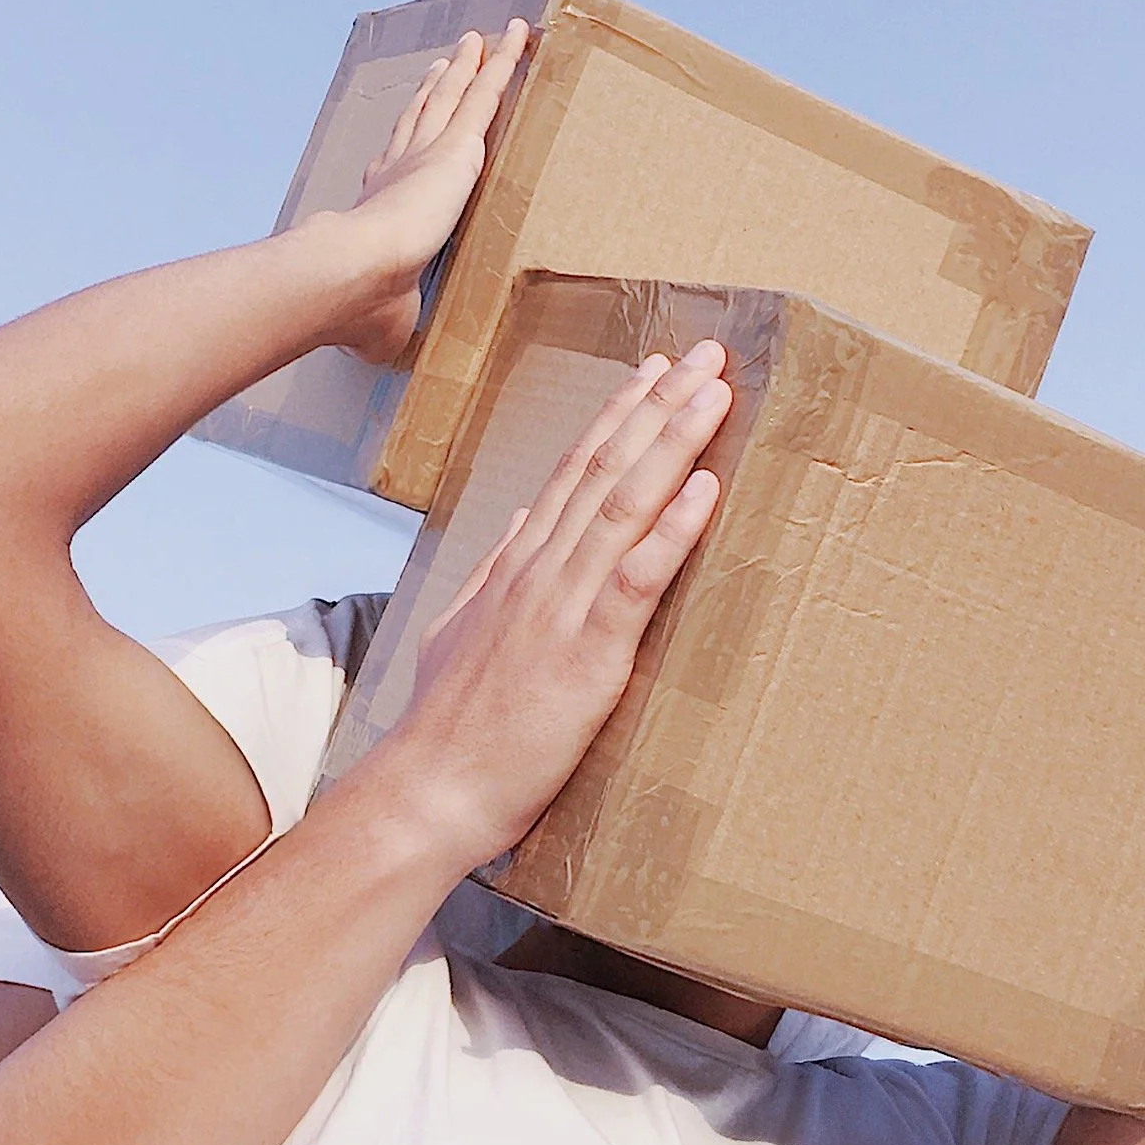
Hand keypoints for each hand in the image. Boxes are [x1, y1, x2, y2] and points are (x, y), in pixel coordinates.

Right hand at [334, 21, 528, 364]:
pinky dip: (502, 60)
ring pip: (455, 96)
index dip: (399, 145)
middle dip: (434, 91)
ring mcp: (427, 153)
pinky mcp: (457, 147)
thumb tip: (381, 350)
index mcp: (378, 211)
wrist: (353, 274)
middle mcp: (399, 170)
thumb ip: (388, 326)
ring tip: (478, 41)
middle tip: (446, 63)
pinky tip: (516, 35)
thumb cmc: (361, 310)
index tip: (405, 128)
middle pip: (422, 118)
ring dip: (468, 66)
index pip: (393, 167)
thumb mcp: (381, 324)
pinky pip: (488, 92)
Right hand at [377, 341, 734, 869]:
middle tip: (706, 355)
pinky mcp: (586, 654)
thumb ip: (494, 572)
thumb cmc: (453, 724)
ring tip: (713, 394)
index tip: (655, 371)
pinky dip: (672, 529)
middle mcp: (539, 571)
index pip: (572, 470)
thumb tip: (522, 521)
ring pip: (623, 505)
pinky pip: (635, 578)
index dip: (618, 415)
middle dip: (659, 406)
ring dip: (673, 443)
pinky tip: (704, 488)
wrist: (431, 790)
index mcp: (516, 566)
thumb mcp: (461, 630)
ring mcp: (560, 607)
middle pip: (605, 468)